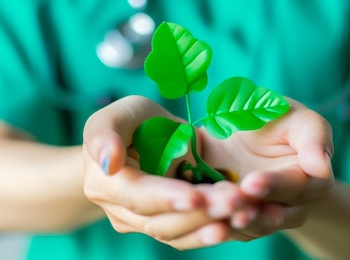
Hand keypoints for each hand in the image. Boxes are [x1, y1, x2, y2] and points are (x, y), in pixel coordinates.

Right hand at [82, 96, 252, 248]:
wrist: (144, 140)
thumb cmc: (131, 122)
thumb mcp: (119, 114)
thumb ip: (106, 132)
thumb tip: (108, 161)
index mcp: (104, 182)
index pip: (135, 195)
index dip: (165, 197)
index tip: (196, 194)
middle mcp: (120, 211)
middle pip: (160, 221)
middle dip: (198, 212)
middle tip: (235, 200)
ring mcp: (142, 224)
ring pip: (177, 233)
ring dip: (211, 224)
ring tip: (244, 210)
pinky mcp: (168, 227)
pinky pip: (190, 235)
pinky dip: (216, 230)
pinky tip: (242, 220)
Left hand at [198, 98, 334, 240]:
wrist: (247, 136)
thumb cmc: (280, 122)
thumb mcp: (298, 119)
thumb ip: (313, 137)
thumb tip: (321, 165)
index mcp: (313, 181)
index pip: (296, 187)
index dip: (273, 186)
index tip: (251, 183)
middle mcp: (293, 208)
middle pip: (272, 215)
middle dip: (249, 209)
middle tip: (228, 202)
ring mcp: (265, 218)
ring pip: (248, 227)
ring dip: (228, 221)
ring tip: (209, 211)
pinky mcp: (238, 222)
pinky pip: (227, 230)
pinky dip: (213, 226)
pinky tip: (197, 219)